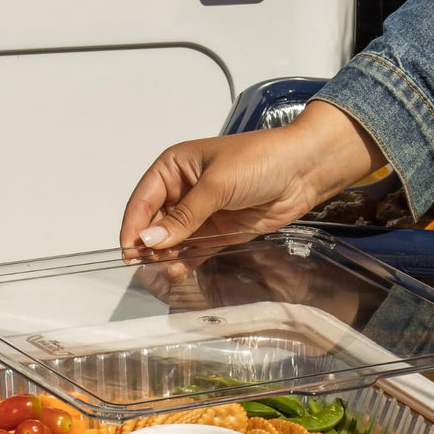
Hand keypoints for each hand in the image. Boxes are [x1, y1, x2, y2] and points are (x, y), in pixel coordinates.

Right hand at [119, 100, 384, 276]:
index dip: (133, 226)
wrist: (305, 169)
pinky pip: (195, 250)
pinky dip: (185, 262)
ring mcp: (201, 213)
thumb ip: (184, 216)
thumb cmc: (260, 161)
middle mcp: (183, 190)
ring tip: (166, 271)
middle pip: (154, 223)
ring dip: (166, 256)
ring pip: (172, 240)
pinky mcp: (219, 231)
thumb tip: (149, 241)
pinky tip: (178, 272)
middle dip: (150, 245)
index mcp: (174, 167)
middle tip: (148, 266)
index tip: (129, 251)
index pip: (143, 199)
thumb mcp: (218, 184)